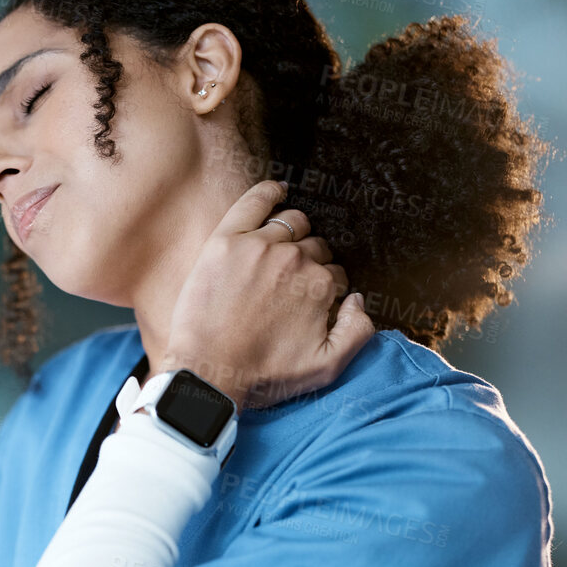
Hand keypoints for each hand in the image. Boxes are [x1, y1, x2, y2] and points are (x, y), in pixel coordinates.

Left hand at [162, 180, 374, 409]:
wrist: (207, 373)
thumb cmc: (262, 375)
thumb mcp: (326, 367)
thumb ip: (358, 332)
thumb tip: (359, 300)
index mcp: (320, 286)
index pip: (333, 274)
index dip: (323, 288)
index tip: (305, 301)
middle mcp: (294, 260)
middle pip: (314, 247)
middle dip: (310, 263)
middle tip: (288, 285)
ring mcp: (259, 247)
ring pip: (290, 224)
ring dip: (293, 233)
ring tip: (281, 249)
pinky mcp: (225, 242)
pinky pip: (253, 202)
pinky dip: (269, 192)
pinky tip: (277, 191)